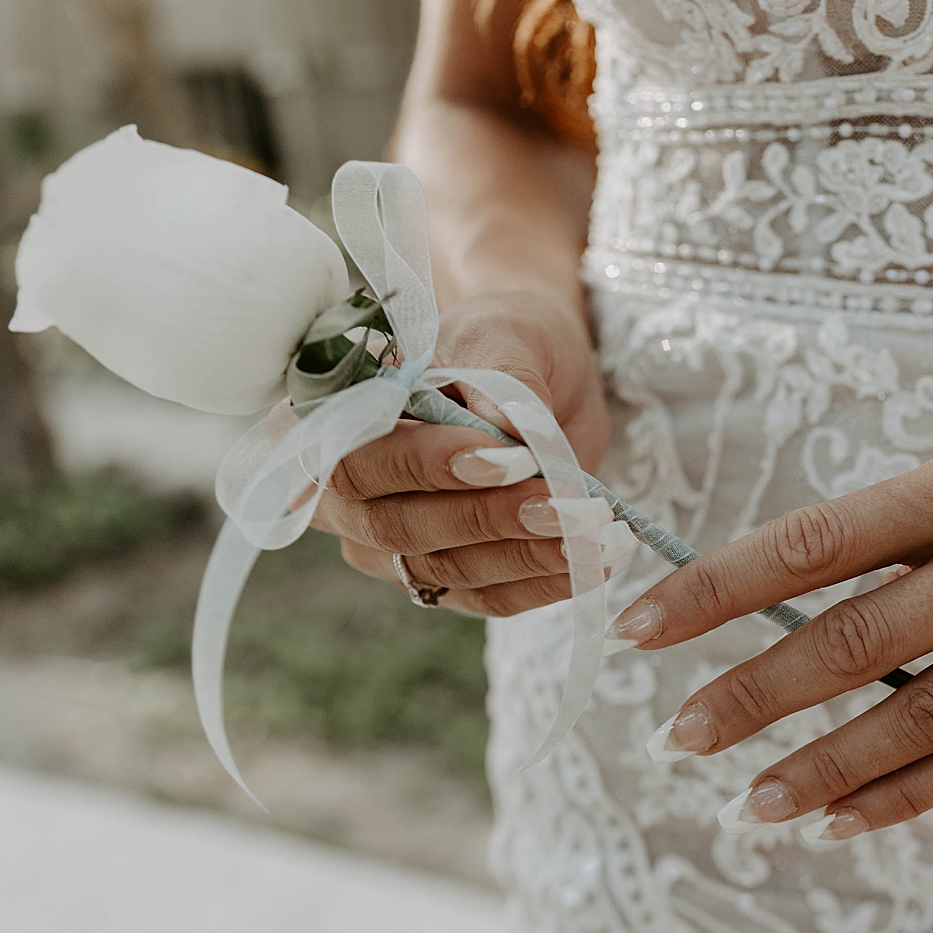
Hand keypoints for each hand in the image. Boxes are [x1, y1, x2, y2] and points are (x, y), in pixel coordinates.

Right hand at [316, 291, 618, 615]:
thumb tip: (510, 434)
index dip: (425, 466)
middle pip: (399, 526)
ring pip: (447, 569)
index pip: (356, 458)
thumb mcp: (508, 336)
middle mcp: (349, 490)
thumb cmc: (506, 339)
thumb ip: (502, 379)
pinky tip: (592, 564)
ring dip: (527, 557)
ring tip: (595, 533)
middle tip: (568, 506)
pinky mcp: (445, 575)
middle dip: (489, 519)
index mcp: (337, 418)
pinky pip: (485, 596)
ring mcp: (393, 542)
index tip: (510, 459)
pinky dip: (542, 584)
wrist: (539, 365)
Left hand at [610, 387, 932, 836]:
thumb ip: (906, 530)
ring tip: (754, 802)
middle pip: (861, 641)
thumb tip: (787, 605)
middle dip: (758, 696)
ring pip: (927, 716)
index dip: (720, 591)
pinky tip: (847, 817)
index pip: (817, 542)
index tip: (640, 629)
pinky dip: (915, 792)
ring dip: (829, 766)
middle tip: (683, 736)